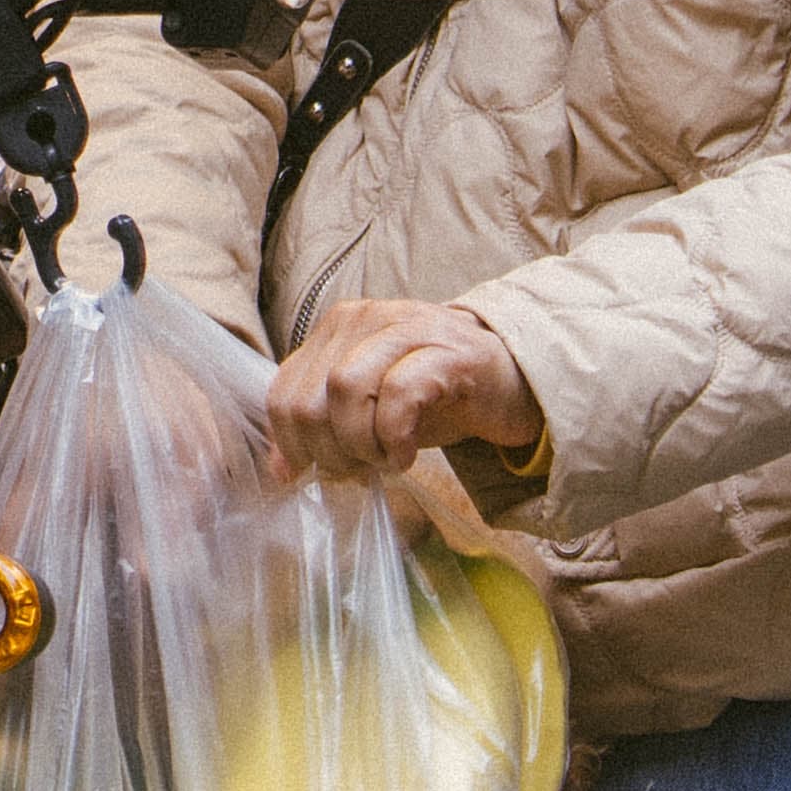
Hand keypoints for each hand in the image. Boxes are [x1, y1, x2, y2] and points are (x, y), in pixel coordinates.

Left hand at [266, 296, 536, 484]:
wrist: (509, 380)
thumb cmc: (434, 395)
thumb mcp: (367, 409)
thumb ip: (322, 427)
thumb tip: (281, 470)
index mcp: (336, 329)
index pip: (284, 392)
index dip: (291, 443)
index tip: (313, 471)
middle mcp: (364, 318)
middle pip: (309, 398)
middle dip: (327, 451)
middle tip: (358, 470)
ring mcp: (405, 328)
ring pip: (345, 390)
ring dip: (360, 444)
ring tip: (383, 461)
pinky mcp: (446, 350)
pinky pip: (398, 395)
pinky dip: (394, 437)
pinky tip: (405, 455)